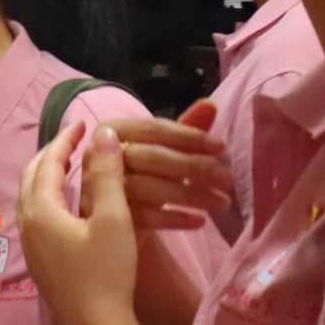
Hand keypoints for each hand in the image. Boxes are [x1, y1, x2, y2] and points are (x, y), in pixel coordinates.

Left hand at [20, 121, 147, 324]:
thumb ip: (106, 175)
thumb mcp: (112, 219)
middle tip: (74, 141)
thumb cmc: (107, 273)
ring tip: (74, 166)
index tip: (82, 122)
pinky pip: (39, 217)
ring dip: (50, 177)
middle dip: (52, 155)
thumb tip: (102, 135)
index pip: (48, 163)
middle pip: (32, 178)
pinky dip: (52, 198)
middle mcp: (27, 225)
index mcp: (40, 210)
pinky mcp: (40, 262)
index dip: (65, 140)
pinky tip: (73, 204)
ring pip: (33, 198)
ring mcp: (30, 246)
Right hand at [105, 100, 232, 230]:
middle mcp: (96, 156)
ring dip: (191, 195)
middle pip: (150, 156)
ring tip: (222, 203)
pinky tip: (200, 221)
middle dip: (193, 166)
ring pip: (148, 187)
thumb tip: (210, 104)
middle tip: (227, 179)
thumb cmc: (144, 176)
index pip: (152, 128)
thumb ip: (185, 129)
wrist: (118, 219)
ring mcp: (98, 188)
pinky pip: (144, 216)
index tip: (222, 147)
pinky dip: (175, 218)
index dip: (189, 136)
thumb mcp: (165, 152)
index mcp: (110, 131)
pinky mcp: (105, 217)